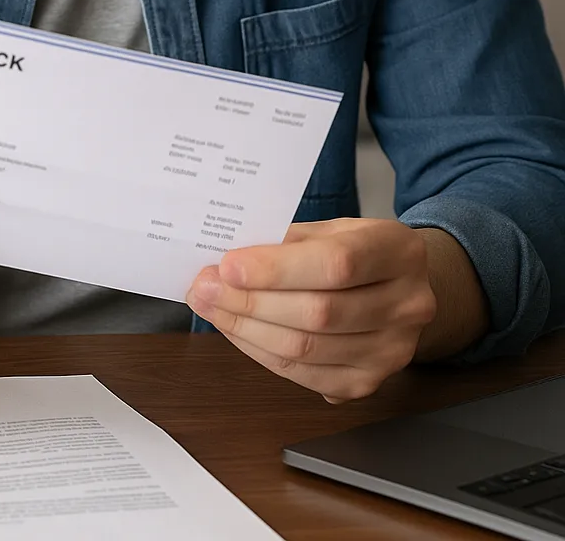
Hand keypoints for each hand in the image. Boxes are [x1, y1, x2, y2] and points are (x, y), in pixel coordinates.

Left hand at [186, 219, 437, 401]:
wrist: (398, 286)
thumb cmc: (353, 250)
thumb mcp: (330, 229)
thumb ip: (286, 244)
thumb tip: (226, 267)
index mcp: (399, 251)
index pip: (336, 264)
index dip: (276, 269)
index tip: (227, 266)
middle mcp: (408, 304)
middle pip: (318, 313)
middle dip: (249, 302)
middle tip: (204, 288)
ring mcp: (393, 350)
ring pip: (306, 350)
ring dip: (246, 330)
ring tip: (210, 307)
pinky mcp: (370, 382)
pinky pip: (304, 376)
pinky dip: (261, 353)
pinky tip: (237, 332)